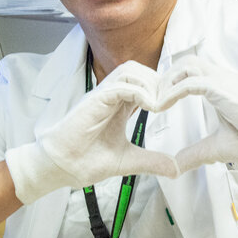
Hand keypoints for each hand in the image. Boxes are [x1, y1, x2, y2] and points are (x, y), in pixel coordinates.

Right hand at [6, 61, 179, 203]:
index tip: (174, 104)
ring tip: (160, 105)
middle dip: (159, 81)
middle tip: (171, 102)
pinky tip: (151, 108)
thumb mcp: (129, 161)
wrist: (61, 168)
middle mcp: (110, 95)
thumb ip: (152, 161)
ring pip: (130, 70)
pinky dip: (139, 92)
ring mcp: (101, 96)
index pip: (143, 81)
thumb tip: (176, 169)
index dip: (162, 88)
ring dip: (150, 84)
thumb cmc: (87, 161)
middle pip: (139, 69)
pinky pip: (120, 86)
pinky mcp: (94, 101)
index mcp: (119, 104)